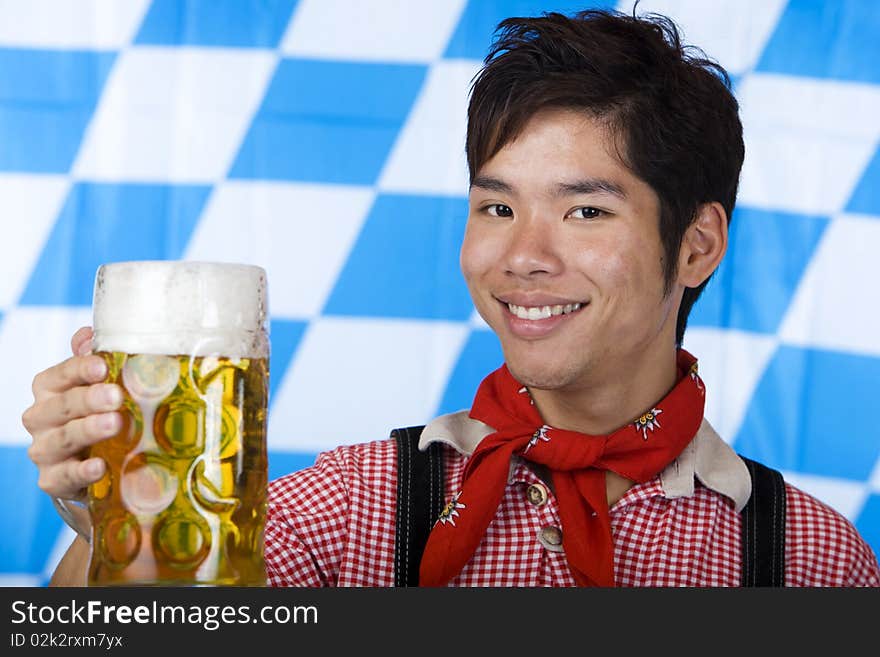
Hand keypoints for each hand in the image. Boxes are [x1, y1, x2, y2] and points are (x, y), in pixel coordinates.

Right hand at [22, 326, 122, 501]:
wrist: (91, 462)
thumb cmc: (95, 414)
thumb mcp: (97, 385)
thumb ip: (91, 359)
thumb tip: (88, 333)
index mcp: (49, 389)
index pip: (60, 374)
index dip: (80, 369)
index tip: (102, 365)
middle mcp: (40, 418)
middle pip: (62, 405)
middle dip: (89, 400)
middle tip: (116, 396)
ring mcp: (44, 450)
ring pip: (62, 438)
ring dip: (88, 430)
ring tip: (114, 424)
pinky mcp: (53, 480)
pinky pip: (64, 476)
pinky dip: (82, 471)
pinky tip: (100, 466)